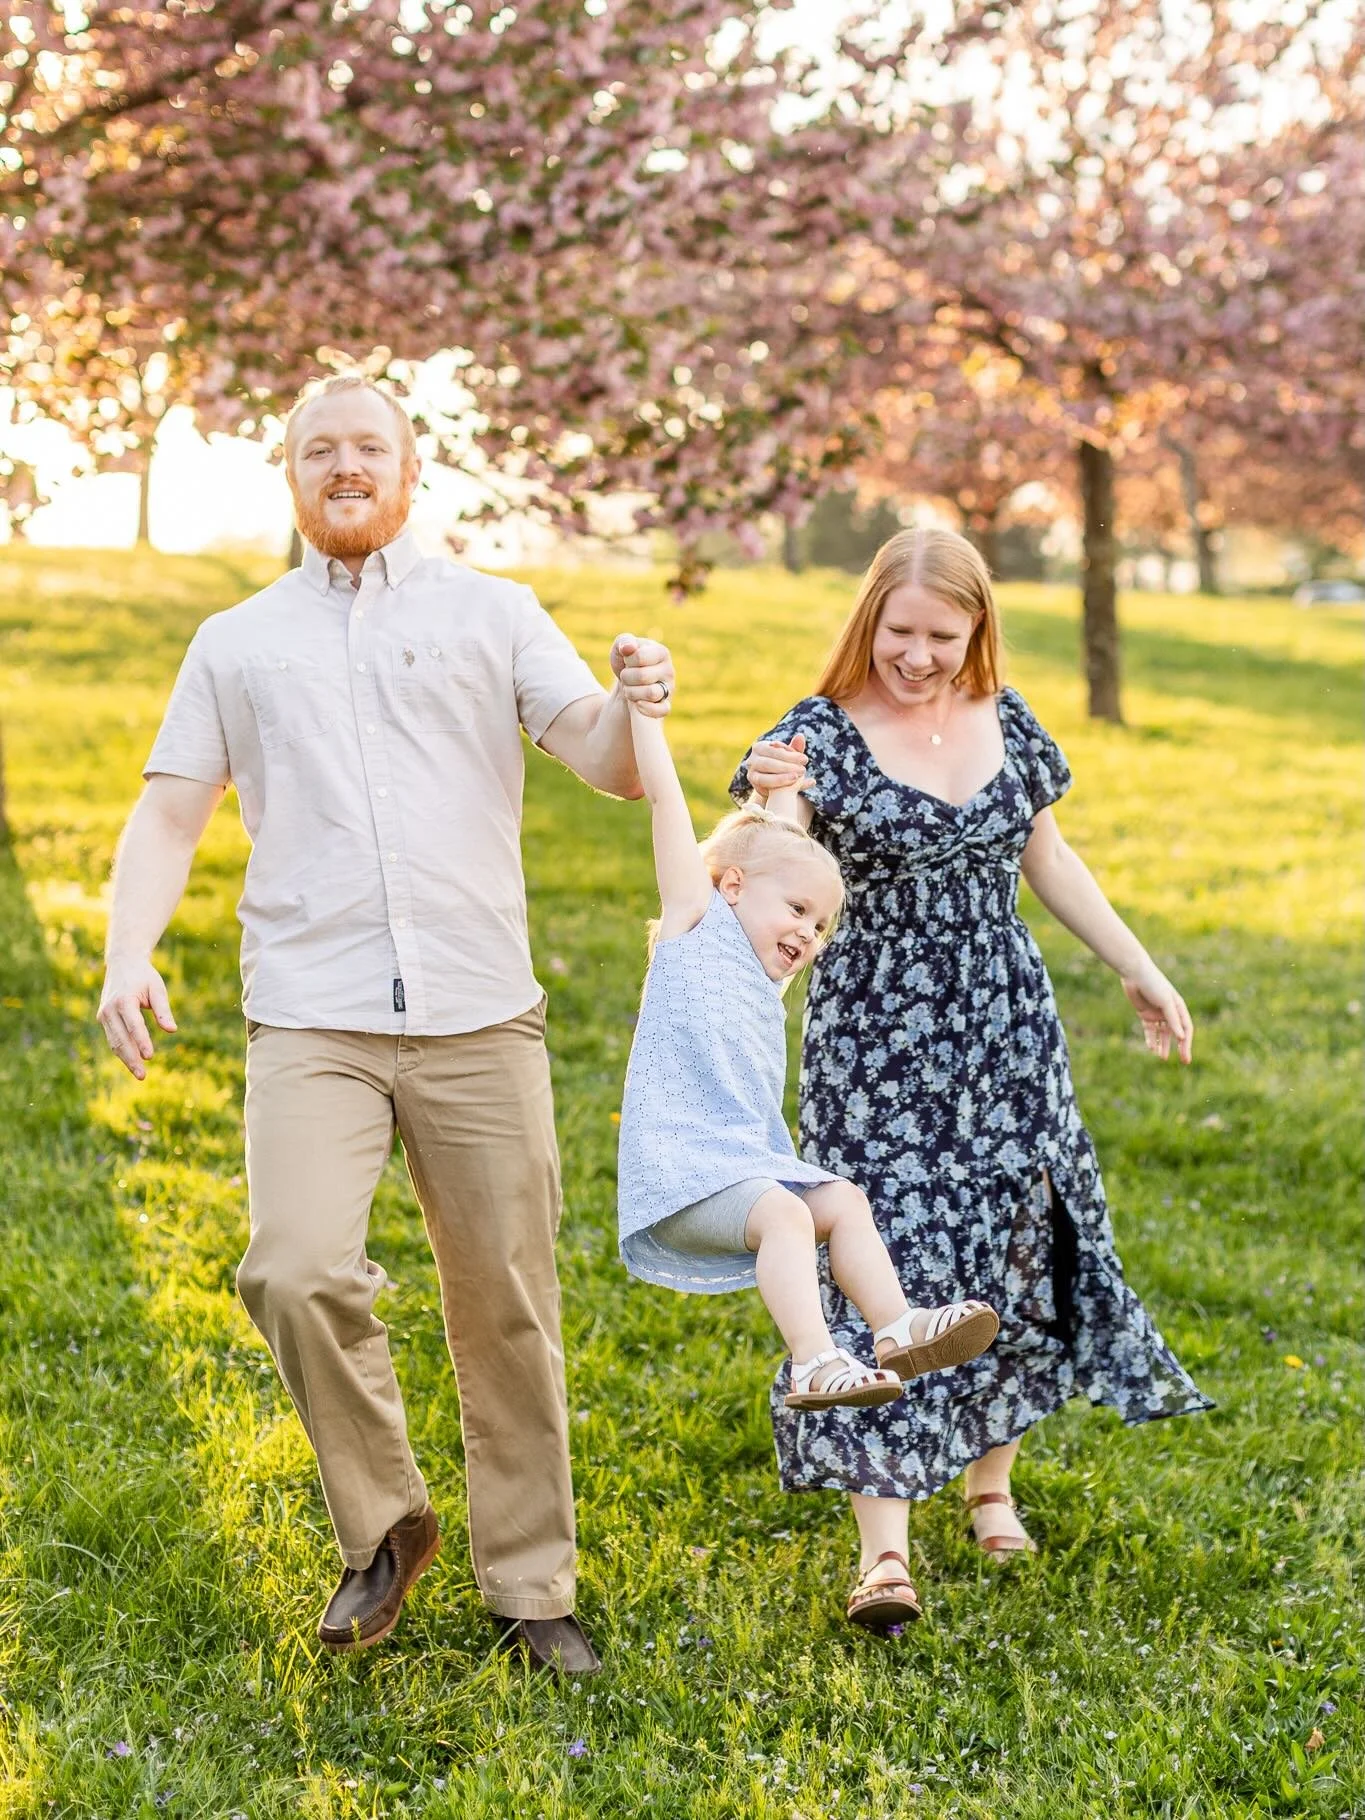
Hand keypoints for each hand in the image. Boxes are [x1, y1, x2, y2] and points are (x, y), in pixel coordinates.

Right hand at [97, 958, 176, 1079]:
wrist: (122, 963)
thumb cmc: (143, 976)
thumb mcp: (157, 988)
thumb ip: (163, 1009)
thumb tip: (172, 1030)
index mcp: (124, 1000)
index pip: (134, 1025)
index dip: (141, 1041)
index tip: (150, 1056)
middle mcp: (110, 1009)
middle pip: (121, 1039)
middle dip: (132, 1058)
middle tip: (143, 1075)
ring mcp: (104, 1015)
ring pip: (115, 1042)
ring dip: (126, 1059)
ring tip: (140, 1074)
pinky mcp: (103, 1019)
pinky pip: (113, 1038)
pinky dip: (122, 1051)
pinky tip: (133, 1062)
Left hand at [610, 634, 673, 718]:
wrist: (627, 683)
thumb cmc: (626, 662)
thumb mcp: (621, 648)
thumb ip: (624, 642)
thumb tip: (629, 648)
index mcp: (661, 652)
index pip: (641, 656)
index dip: (628, 660)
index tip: (627, 660)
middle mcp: (669, 671)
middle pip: (643, 676)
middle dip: (627, 677)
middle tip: (625, 676)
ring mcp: (669, 689)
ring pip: (651, 694)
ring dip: (631, 692)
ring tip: (629, 688)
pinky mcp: (665, 706)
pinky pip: (661, 711)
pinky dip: (646, 708)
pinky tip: (637, 704)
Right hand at [744, 733, 809, 801]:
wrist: (774, 784)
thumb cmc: (783, 764)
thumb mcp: (790, 756)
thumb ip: (795, 748)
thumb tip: (800, 736)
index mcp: (760, 747)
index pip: (774, 750)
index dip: (790, 755)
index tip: (805, 759)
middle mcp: (752, 759)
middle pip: (768, 763)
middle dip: (787, 767)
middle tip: (803, 770)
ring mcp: (751, 773)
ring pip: (764, 776)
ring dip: (782, 777)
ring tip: (797, 777)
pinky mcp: (754, 785)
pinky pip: (765, 785)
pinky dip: (779, 784)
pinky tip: (794, 786)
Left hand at [1121, 961, 1192, 1063]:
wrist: (1134, 973)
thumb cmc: (1153, 983)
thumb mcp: (1165, 1002)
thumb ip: (1172, 1019)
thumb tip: (1182, 1037)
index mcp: (1178, 1007)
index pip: (1186, 1028)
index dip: (1187, 1043)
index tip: (1186, 1056)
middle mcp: (1169, 1011)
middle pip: (1176, 1033)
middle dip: (1179, 1047)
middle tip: (1183, 1061)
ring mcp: (1157, 1013)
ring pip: (1162, 1034)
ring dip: (1163, 1045)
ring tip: (1162, 1057)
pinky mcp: (1145, 1014)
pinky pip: (1150, 1030)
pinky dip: (1151, 1039)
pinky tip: (1151, 1048)